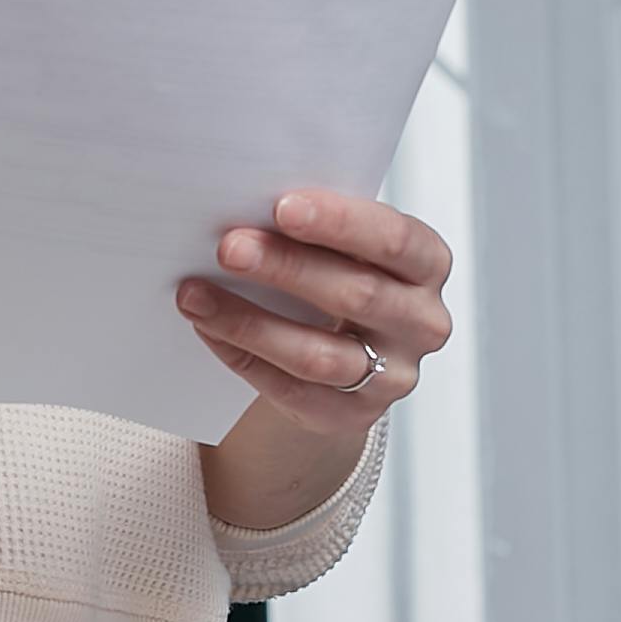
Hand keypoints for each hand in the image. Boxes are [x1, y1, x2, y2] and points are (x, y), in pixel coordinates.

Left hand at [178, 187, 453, 462]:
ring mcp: (392, 376)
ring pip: (318, 353)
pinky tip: (207, 328)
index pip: (395, 240)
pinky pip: (292, 390)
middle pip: (356, 294)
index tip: (283, 206)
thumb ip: (313, 227)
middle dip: (286, 268)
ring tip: (193, 294)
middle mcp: (422, 322)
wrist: (340, 351)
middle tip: (228, 247)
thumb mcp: (341, 245)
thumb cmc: (335, 274)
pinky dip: (243, 356)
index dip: (341, 221)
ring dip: (249, 322)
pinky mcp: (353, 415)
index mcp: (426, 263)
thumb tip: (243, 206)